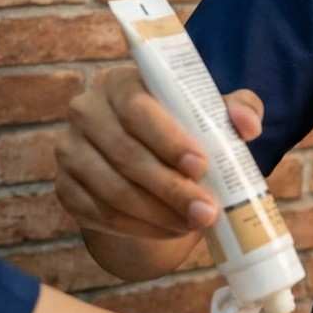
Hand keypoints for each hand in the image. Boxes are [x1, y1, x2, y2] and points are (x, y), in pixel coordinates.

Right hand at [55, 66, 263, 239]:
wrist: (148, 161)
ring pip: (112, 190)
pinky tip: (170, 230)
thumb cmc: (185, 127)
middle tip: (206, 211)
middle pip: (125, 154)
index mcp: (120, 83)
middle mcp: (86, 111)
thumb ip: (237, 108)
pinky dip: (138, 227)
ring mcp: (69, 151)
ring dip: (157, 213)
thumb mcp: (213, 112)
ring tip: (195, 224)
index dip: (168, 139)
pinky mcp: (65, 188)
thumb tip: (247, 124)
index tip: (201, 165)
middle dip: (170, 188)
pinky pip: (99, 214)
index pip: (138, 108)